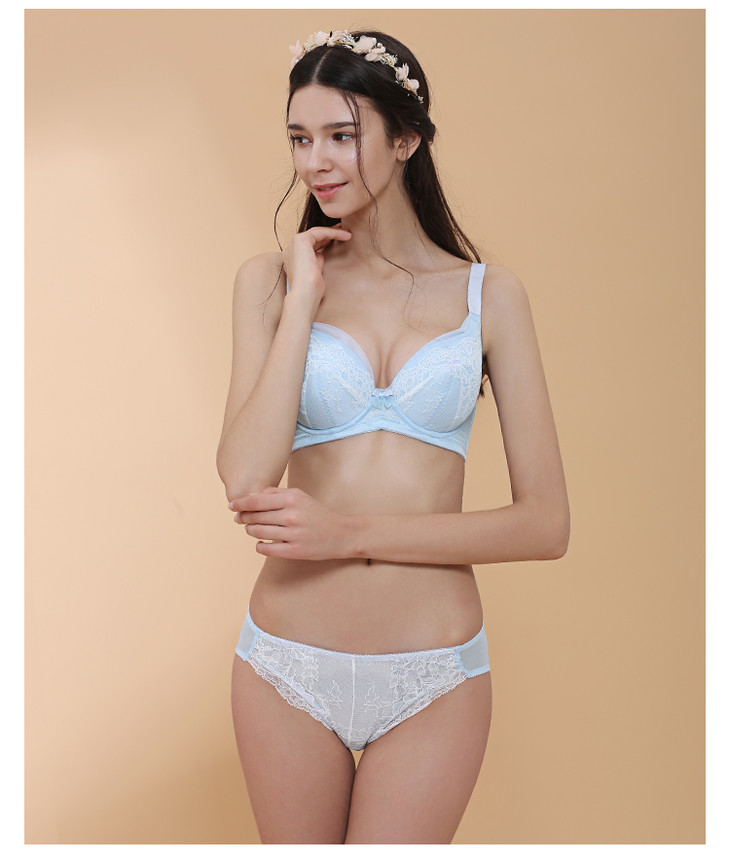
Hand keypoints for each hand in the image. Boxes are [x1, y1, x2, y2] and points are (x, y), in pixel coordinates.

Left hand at [228, 486, 352, 559]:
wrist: (340, 534)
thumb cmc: (317, 513)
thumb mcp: (299, 496)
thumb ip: (275, 493)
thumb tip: (250, 497)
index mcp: (292, 499)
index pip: (256, 501)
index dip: (240, 504)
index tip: (232, 506)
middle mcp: (291, 515)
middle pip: (254, 516)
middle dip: (243, 518)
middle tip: (240, 519)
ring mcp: (292, 534)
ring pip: (257, 532)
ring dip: (250, 530)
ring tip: (252, 529)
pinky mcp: (293, 551)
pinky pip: (265, 548)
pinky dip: (259, 545)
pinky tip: (262, 542)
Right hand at [282, 225, 350, 309]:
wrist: (305, 294)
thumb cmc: (312, 292)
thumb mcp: (316, 274)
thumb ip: (317, 263)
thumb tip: (321, 254)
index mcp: (293, 258)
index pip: (310, 245)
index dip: (325, 242)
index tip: (339, 240)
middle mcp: (291, 250)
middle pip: (313, 237)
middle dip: (330, 234)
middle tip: (345, 232)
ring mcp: (294, 244)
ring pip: (316, 233)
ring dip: (333, 232)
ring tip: (348, 233)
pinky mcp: (300, 240)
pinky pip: (319, 232)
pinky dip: (333, 232)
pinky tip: (345, 235)